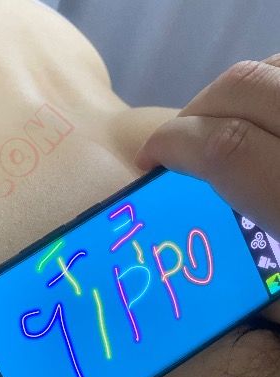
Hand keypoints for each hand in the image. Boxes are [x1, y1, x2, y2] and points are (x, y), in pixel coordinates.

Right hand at [134, 53, 279, 322]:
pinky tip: (273, 115)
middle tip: (180, 139)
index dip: (177, 142)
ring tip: (224, 122)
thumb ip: (256, 249)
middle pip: (252, 88)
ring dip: (243, 89)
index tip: (153, 156)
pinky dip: (279, 84)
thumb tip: (214, 210)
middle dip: (200, 106)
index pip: (228, 150)